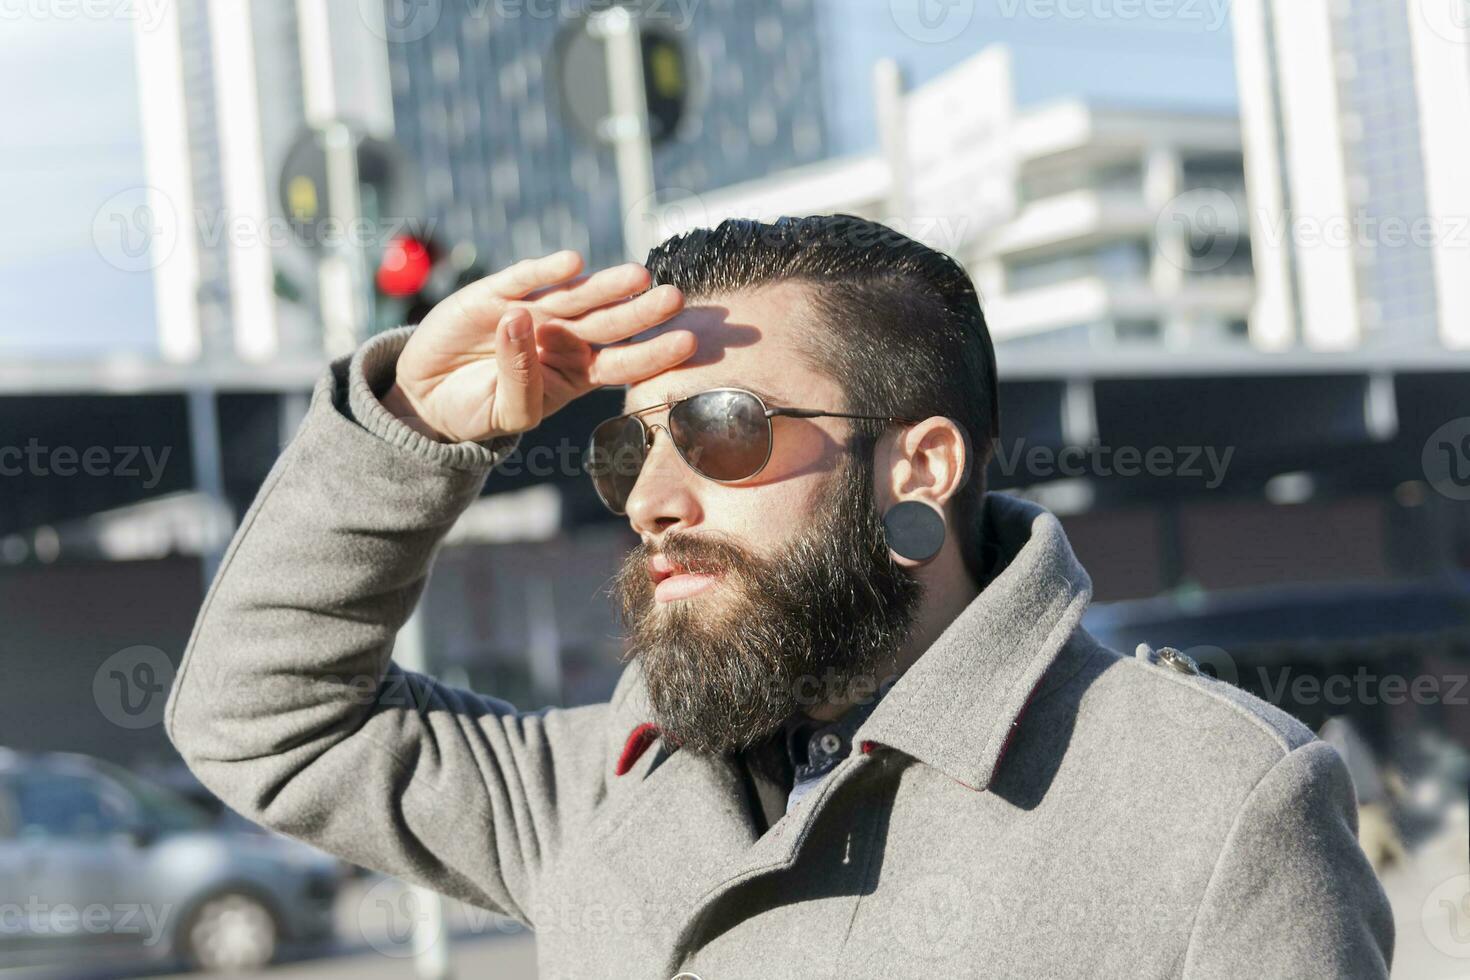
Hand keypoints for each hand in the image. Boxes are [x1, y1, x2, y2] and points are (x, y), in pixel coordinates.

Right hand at [382, 250, 693, 442]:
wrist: (429, 395)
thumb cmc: (480, 410)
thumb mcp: (509, 413)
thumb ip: (521, 380)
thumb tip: (521, 321)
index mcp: (577, 372)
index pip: (623, 362)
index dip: (654, 352)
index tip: (688, 342)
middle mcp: (561, 336)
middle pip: (609, 323)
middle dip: (642, 311)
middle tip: (675, 298)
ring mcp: (531, 311)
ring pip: (576, 296)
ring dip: (606, 285)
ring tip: (637, 276)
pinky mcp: (496, 293)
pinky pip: (525, 278)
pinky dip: (546, 270)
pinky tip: (572, 262)